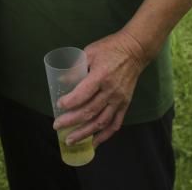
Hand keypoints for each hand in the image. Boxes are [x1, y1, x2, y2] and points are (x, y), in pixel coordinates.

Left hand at [53, 31, 147, 146]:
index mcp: (101, 76)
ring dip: (85, 133)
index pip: (84, 94)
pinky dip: (104, 135)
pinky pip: (115, 124)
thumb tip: (60, 81)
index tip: (58, 105)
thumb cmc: (110, 49)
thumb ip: (75, 67)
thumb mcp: (90, 52)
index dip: (70, 102)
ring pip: (101, 122)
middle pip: (90, 111)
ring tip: (70, 140)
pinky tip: (94, 142)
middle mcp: (111, 91)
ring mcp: (120, 100)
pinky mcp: (125, 104)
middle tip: (56, 126)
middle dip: (71, 121)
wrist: (135, 50)